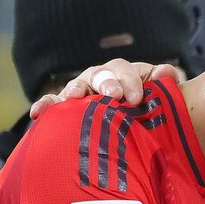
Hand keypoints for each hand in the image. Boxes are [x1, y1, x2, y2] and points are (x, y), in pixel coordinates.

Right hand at [28, 59, 179, 117]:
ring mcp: (83, 94)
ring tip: (72, 98)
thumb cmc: (149, 113)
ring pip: (76, 86)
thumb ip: (165, 85)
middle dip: (106, 83)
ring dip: (73, 91)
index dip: (131, 81)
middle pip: (100, 75)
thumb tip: (167, 72)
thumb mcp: (161, 99)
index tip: (136, 98)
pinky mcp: (67, 110)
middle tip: (113, 95)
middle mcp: (101, 80)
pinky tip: (38, 113)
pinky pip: (54, 105)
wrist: (138, 132)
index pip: (125, 71)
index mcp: (124, 75)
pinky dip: (46, 106)